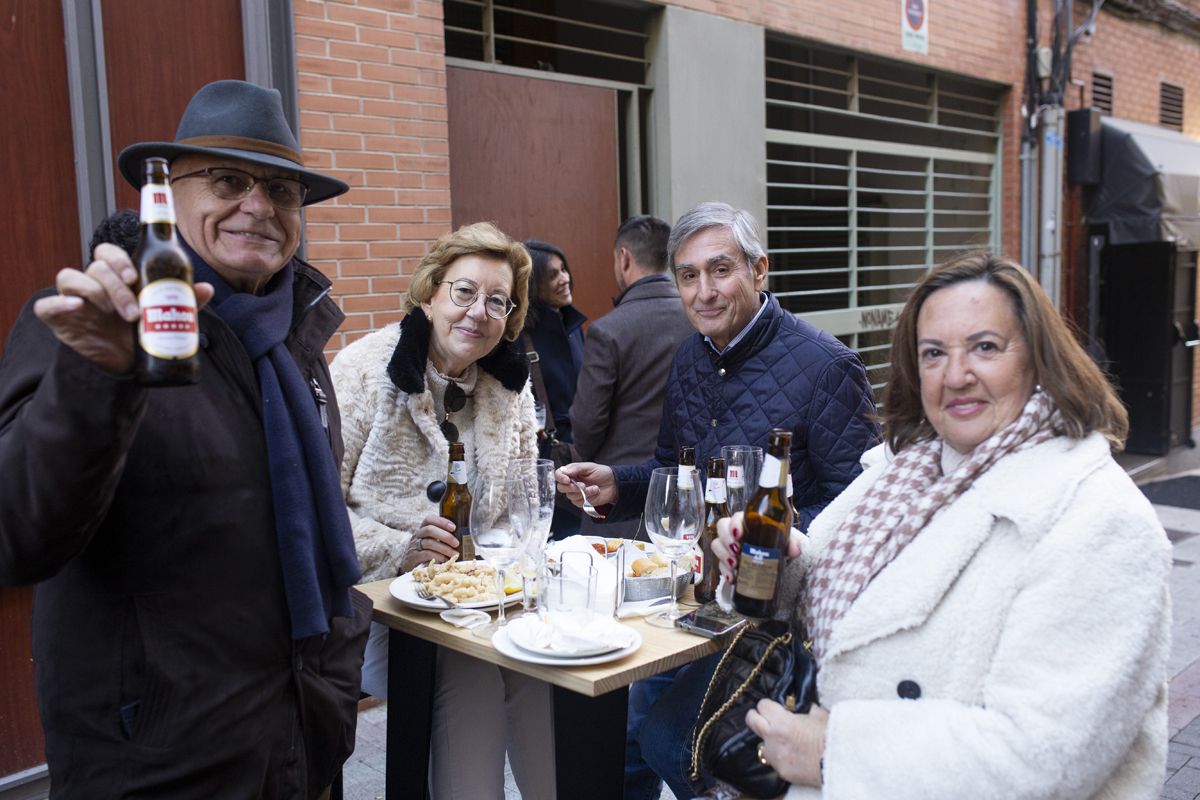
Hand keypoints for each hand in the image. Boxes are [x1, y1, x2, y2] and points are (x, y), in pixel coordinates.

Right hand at [33, 243, 213, 375]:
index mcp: (114, 279)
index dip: (118, 258)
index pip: (107, 252)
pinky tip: (76, 308)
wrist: (122, 367)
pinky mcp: (59, 320)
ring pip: (70, 277)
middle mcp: (92, 284)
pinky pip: (46, 305)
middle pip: (95, 266)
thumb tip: (206, 288)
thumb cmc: (138, 335)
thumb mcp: (162, 317)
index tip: (133, 276)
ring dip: (94, 291)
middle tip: (133, 311)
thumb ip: (183, 301)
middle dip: (115, 285)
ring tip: (114, 315)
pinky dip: (59, 304)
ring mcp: (74, 300)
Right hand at [400, 515, 460, 572]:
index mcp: (423, 529)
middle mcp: (417, 535)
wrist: (408, 564)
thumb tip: (463, 537)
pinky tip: (445, 560)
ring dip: (444, 548)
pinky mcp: (413, 557)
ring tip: (454, 554)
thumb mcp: (431, 540)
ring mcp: (414, 546)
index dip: (442, 521)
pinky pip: (426, 554)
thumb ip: (442, 536)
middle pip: (430, 530)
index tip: (454, 527)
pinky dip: (437, 557)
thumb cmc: (425, 550)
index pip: (429, 519)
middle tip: (456, 543)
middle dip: (445, 536)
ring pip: (429, 543)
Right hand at [555, 462, 616, 507]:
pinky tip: (595, 492)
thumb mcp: (590, 467)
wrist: (613, 484)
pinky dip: (587, 497)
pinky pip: (578, 502)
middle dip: (571, 488)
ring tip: (594, 488)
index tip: (567, 480)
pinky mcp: (581, 501)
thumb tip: (564, 471)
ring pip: (570, 496)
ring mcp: (575, 493)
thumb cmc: (602, 473)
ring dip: (583, 492)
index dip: (560, 478)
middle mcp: (571, 482)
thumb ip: (577, 468)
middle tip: (582, 485)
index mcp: (571, 472)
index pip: (558, 475)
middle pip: (561, 488)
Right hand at [714, 512, 804, 581]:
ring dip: (723, 555)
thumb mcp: (787, 541)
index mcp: (749, 522)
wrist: (777, 560)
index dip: (733, 524)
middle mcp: (736, 532)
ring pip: (717, 545)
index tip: (738, 534)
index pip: (736, 517)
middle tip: (736, 551)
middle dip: (726, 539)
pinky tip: (732, 578)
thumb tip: (795, 549)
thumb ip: (792, 542)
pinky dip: (725, 571)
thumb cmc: (778, 544)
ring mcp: (729, 547)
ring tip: (735, 565)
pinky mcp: (727, 562)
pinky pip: (720, 564)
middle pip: (721, 528)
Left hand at [745, 699, 828, 786]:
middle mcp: (774, 738)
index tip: (773, 707)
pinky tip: (792, 755)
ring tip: (784, 741)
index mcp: (782, 721)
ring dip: (769, 740)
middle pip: (751, 721)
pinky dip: (780, 757)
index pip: (762, 705)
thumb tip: (802, 704)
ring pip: (761, 744)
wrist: (838, 762)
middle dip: (758, 717)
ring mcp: (775, 756)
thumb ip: (805, 708)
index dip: (768, 705)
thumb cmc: (830, 736)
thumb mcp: (818, 714)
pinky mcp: (780, 771)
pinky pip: (774, 760)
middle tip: (766, 718)